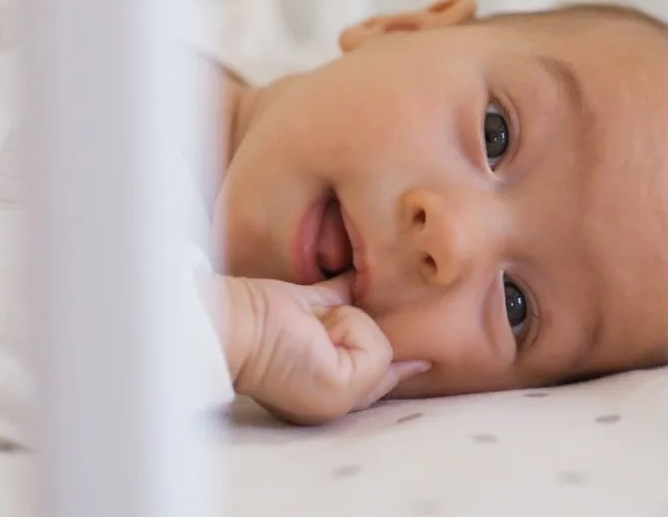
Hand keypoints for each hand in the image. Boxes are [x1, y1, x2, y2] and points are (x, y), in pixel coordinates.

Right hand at [221, 275, 429, 423]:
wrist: (239, 326)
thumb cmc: (285, 363)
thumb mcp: (339, 387)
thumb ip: (375, 363)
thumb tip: (370, 326)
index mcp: (339, 395)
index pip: (386, 376)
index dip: (403, 366)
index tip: (428, 360)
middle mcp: (335, 363)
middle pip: (379, 344)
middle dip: (376, 338)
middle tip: (355, 339)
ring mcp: (325, 330)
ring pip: (367, 314)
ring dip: (358, 313)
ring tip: (324, 319)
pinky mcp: (315, 298)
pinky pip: (349, 284)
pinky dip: (357, 279)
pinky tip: (367, 272)